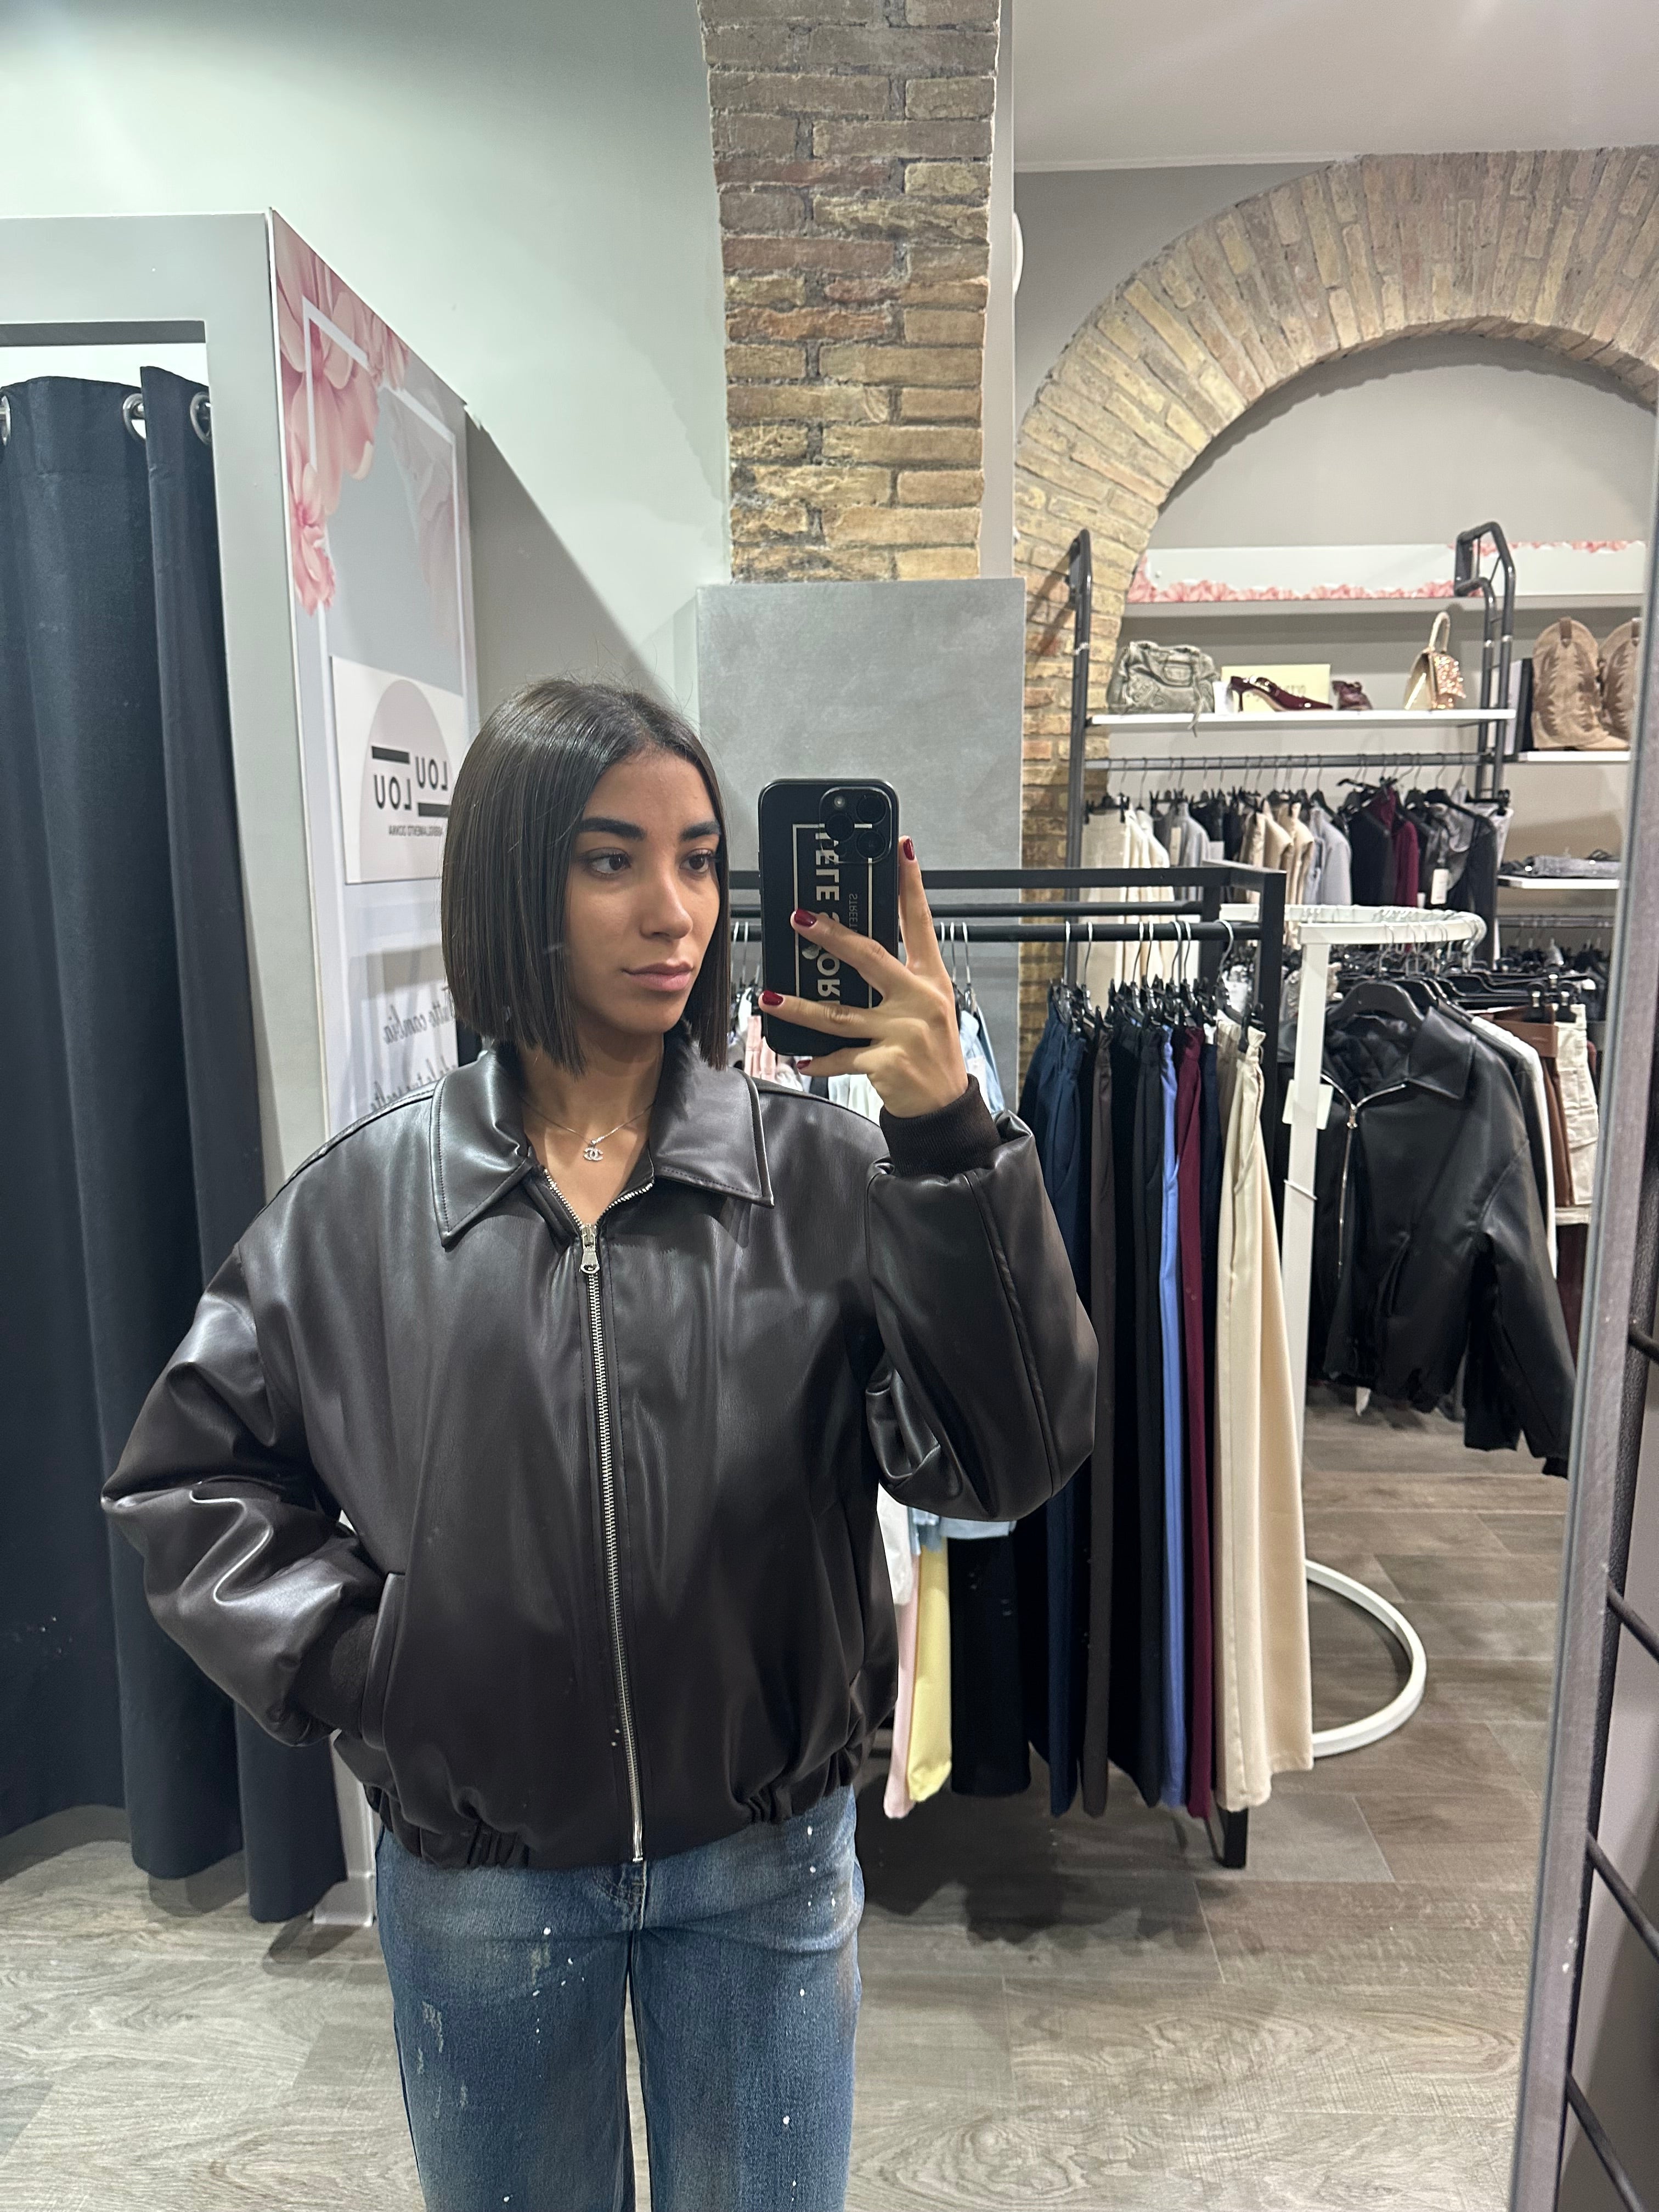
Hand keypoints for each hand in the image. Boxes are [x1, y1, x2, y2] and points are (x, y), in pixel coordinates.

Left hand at [762, 839, 969, 1117]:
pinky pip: (841, 1057)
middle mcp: (919, 1000)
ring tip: (770, 997)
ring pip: (839, 1014)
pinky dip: (818, 1059)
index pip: (919, 923)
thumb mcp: (927, 1009)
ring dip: (799, 1006)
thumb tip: (852, 953)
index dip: (911, 885)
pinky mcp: (887, 1062)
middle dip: (831, 936)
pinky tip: (799, 1059)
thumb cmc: (932, 1054)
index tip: (901, 848)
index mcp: (930, 980)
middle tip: (799, 919)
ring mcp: (903, 1031)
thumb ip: (897, 981)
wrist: (945, 1108)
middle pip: (870, 957)